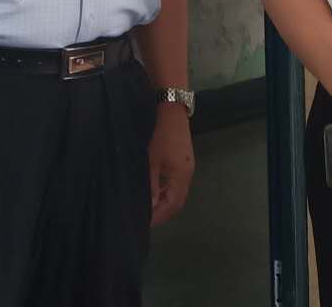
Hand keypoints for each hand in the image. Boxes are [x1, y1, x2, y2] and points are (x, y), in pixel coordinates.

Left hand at [149, 105, 195, 224]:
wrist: (169, 108)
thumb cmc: (157, 135)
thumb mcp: (150, 161)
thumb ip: (150, 185)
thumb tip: (148, 206)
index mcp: (181, 176)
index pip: (173, 205)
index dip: (159, 216)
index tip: (144, 223)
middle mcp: (187, 173)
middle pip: (178, 200)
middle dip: (163, 211)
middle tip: (145, 218)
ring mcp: (186, 164)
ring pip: (177, 191)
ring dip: (164, 200)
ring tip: (148, 207)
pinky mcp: (182, 158)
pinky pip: (176, 181)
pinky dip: (166, 189)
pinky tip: (154, 189)